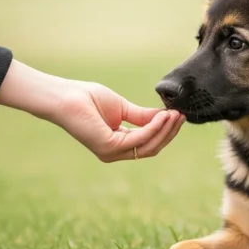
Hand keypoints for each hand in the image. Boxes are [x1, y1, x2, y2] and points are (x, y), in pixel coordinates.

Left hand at [0, 60, 184, 161]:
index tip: (179, 115)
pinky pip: (139, 139)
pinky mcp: (108, 147)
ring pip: (148, 146)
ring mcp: (111, 153)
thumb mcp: (123, 107)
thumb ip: (143, 116)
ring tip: (176, 114)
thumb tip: (165, 116)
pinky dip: (154, 127)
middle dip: (169, 132)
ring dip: (165, 130)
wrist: (65, 96)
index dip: (165, 130)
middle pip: (152, 147)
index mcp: (117, 144)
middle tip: (182, 115)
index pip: (148, 143)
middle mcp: (115, 153)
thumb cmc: (88, 98)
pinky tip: (162, 115)